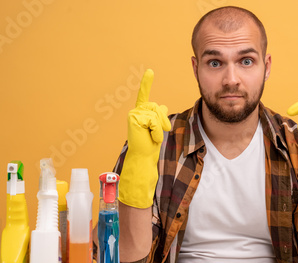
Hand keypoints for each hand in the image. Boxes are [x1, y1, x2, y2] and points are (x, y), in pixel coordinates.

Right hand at [119, 69, 170, 208]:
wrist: (144, 157)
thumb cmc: (150, 144)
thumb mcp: (158, 127)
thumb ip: (159, 116)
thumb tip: (162, 105)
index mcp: (142, 112)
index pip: (145, 95)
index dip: (146, 82)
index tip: (150, 71)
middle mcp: (136, 111)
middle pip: (158, 107)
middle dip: (163, 121)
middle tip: (158, 133)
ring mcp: (134, 114)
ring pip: (156, 113)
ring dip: (159, 127)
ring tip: (153, 136)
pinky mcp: (134, 118)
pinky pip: (153, 120)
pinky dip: (156, 130)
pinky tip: (151, 137)